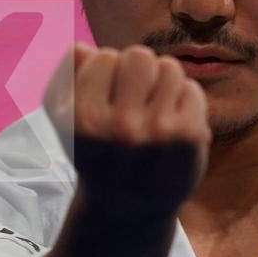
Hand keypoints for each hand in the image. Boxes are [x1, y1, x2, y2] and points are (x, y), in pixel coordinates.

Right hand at [42, 42, 211, 218]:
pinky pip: (191, 89)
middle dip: (138, 70)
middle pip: (139, 55)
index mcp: (82, 119)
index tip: (107, 97)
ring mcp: (157, 132)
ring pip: (169, 68)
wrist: (130, 208)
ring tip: (154, 108)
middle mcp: (119, 126)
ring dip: (162, 84)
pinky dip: (184, 102)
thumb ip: (66, 78)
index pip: (103, 57)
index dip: (107, 72)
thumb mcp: (65, 122)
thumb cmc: (97, 154)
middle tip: (136, 95)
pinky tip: (172, 124)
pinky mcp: (189, 137)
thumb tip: (84, 47)